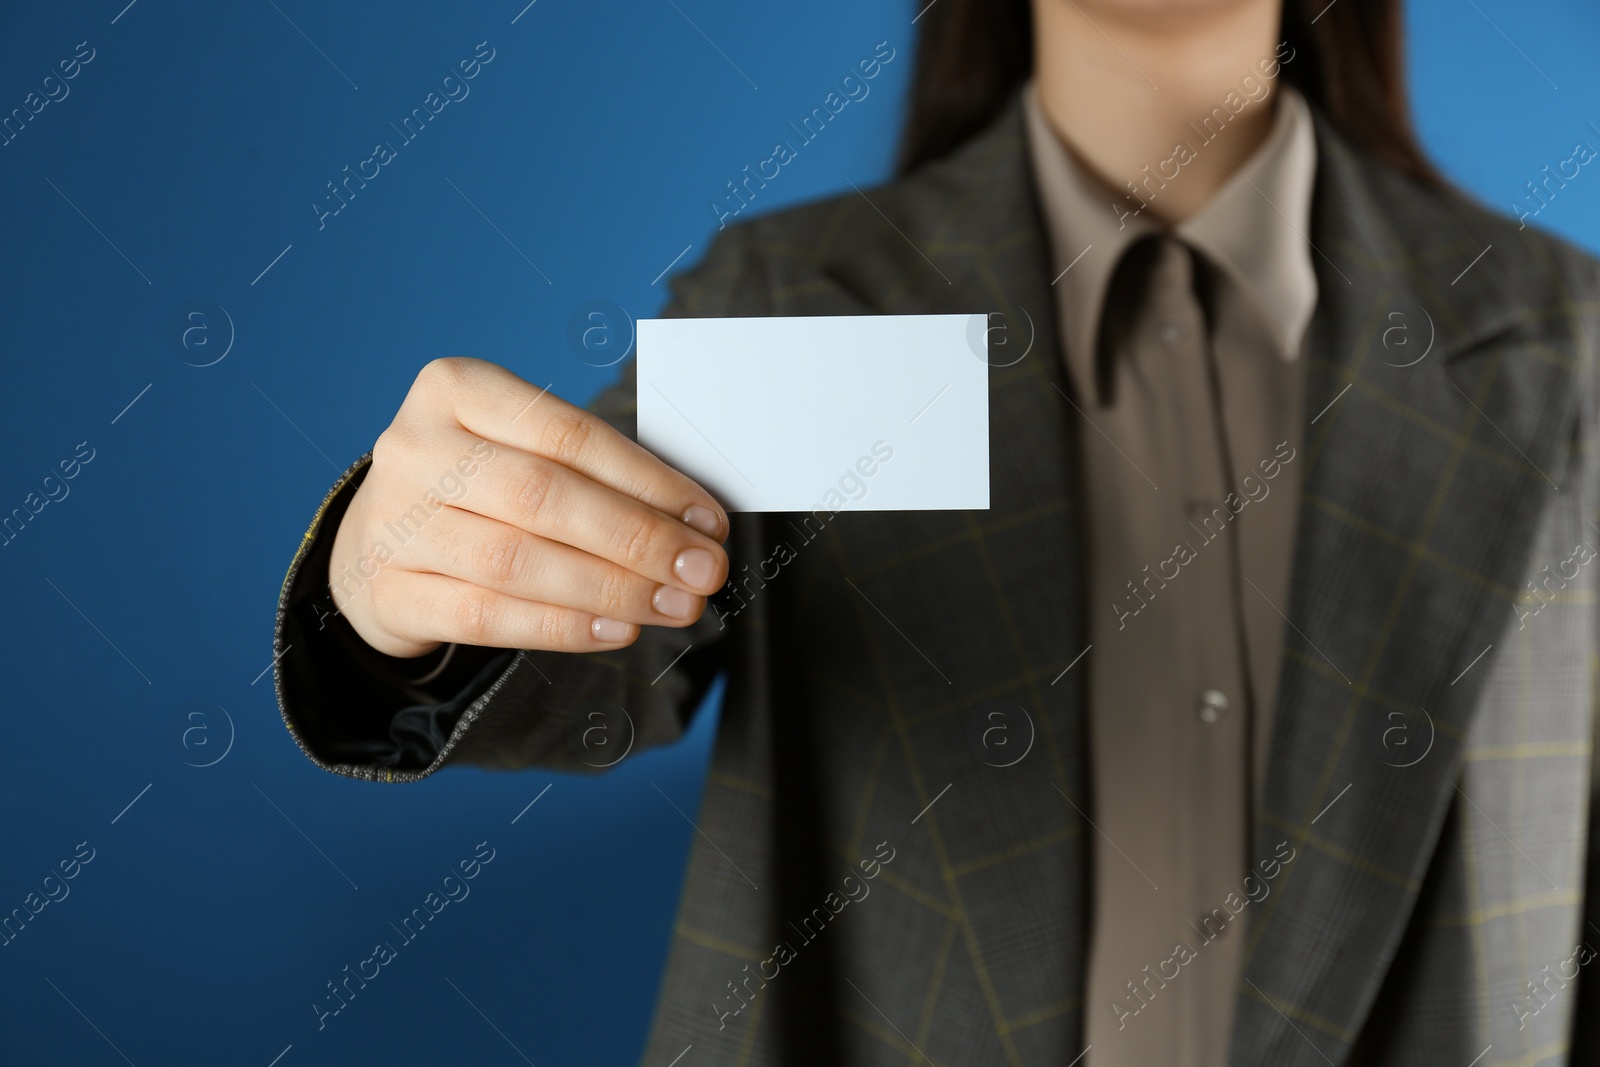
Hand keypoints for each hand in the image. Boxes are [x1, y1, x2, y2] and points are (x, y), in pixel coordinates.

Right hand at [326, 357, 729, 657]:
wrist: (377, 538)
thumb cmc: (478, 486)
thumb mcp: (521, 449)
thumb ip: (595, 473)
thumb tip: (693, 524)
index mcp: (455, 389)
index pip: (569, 434)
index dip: (649, 481)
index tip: (708, 519)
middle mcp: (415, 449)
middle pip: (543, 497)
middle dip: (639, 538)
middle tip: (702, 571)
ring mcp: (392, 522)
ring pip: (516, 561)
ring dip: (611, 588)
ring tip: (674, 606)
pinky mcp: (386, 591)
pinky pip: (486, 616)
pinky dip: (561, 627)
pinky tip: (615, 629)